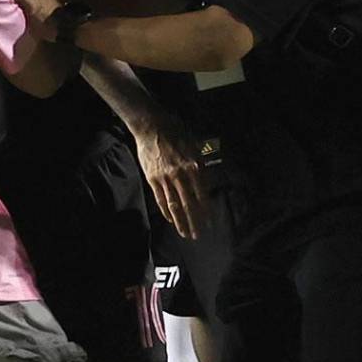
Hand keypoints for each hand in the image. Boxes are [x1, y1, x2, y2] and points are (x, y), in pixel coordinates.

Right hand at [135, 113, 207, 239]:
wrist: (152, 126)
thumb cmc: (176, 132)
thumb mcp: (195, 146)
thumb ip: (202, 165)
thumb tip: (208, 182)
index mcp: (194, 167)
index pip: (202, 195)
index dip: (205, 211)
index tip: (209, 222)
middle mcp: (181, 175)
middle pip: (189, 204)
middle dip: (194, 222)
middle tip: (198, 235)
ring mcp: (165, 178)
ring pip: (174, 205)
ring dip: (181, 221)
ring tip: (185, 233)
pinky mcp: (153, 179)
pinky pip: (160, 199)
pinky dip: (166, 211)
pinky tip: (171, 219)